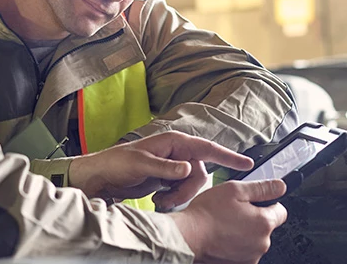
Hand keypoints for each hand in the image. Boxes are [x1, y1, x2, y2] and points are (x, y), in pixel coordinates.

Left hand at [67, 131, 253, 209]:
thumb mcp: (140, 165)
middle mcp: (176, 153)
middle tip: (167, 200)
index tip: (247, 164)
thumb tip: (189, 169)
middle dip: (188, 190)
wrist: (99, 177)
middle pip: (200, 173)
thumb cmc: (116, 164)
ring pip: (192, 185)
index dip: (228, 156)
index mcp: (173, 142)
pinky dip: (174, 199)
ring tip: (160, 202)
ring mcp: (172, 167)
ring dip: (180, 197)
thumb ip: (166, 168)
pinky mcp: (167, 180)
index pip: (206, 148)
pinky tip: (158, 201)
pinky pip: (182, 191)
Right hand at [169, 179, 287, 263]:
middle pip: (266, 227)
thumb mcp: (235, 190)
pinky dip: (235, 245)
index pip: (280, 211)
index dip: (268, 203)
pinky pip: (243, 251)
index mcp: (264, 223)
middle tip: (234, 212)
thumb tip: (280, 186)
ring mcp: (250, 257)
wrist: (188, 237)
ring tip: (225, 225)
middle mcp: (261, 244)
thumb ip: (262, 188)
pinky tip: (222, 237)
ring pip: (253, 240)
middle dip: (253, 218)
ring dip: (244, 232)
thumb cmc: (207, 214)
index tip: (255, 203)